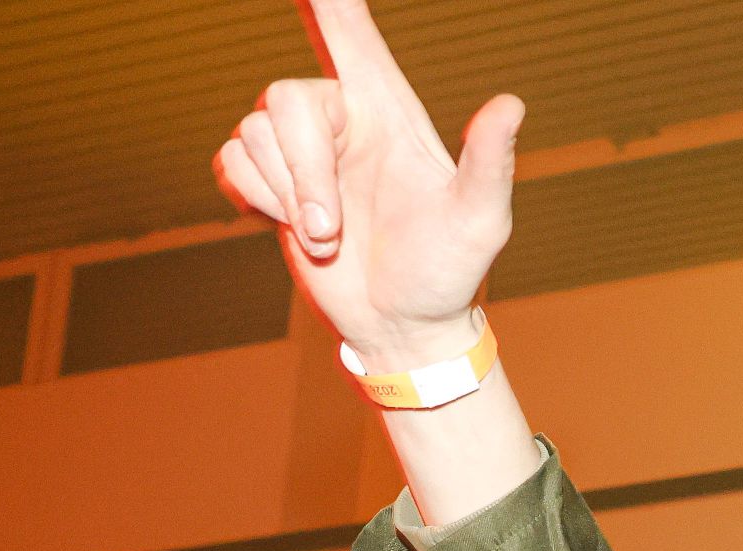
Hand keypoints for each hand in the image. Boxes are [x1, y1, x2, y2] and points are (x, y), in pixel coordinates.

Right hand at [211, 0, 524, 371]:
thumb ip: (490, 161)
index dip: (326, 0)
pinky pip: (231, 162)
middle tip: (334, 230)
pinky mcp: (271, 181)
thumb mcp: (481, 220)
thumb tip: (512, 105)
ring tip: (331, 237)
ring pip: (252, 134)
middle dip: (305, 171)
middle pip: (284, 99)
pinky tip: (299, 228)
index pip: (350, 31)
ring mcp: (304, 150)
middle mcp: (342, 117)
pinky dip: (257, 201)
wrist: (404, 326)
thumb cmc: (450, 272)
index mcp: (389, 110)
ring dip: (289, 198)